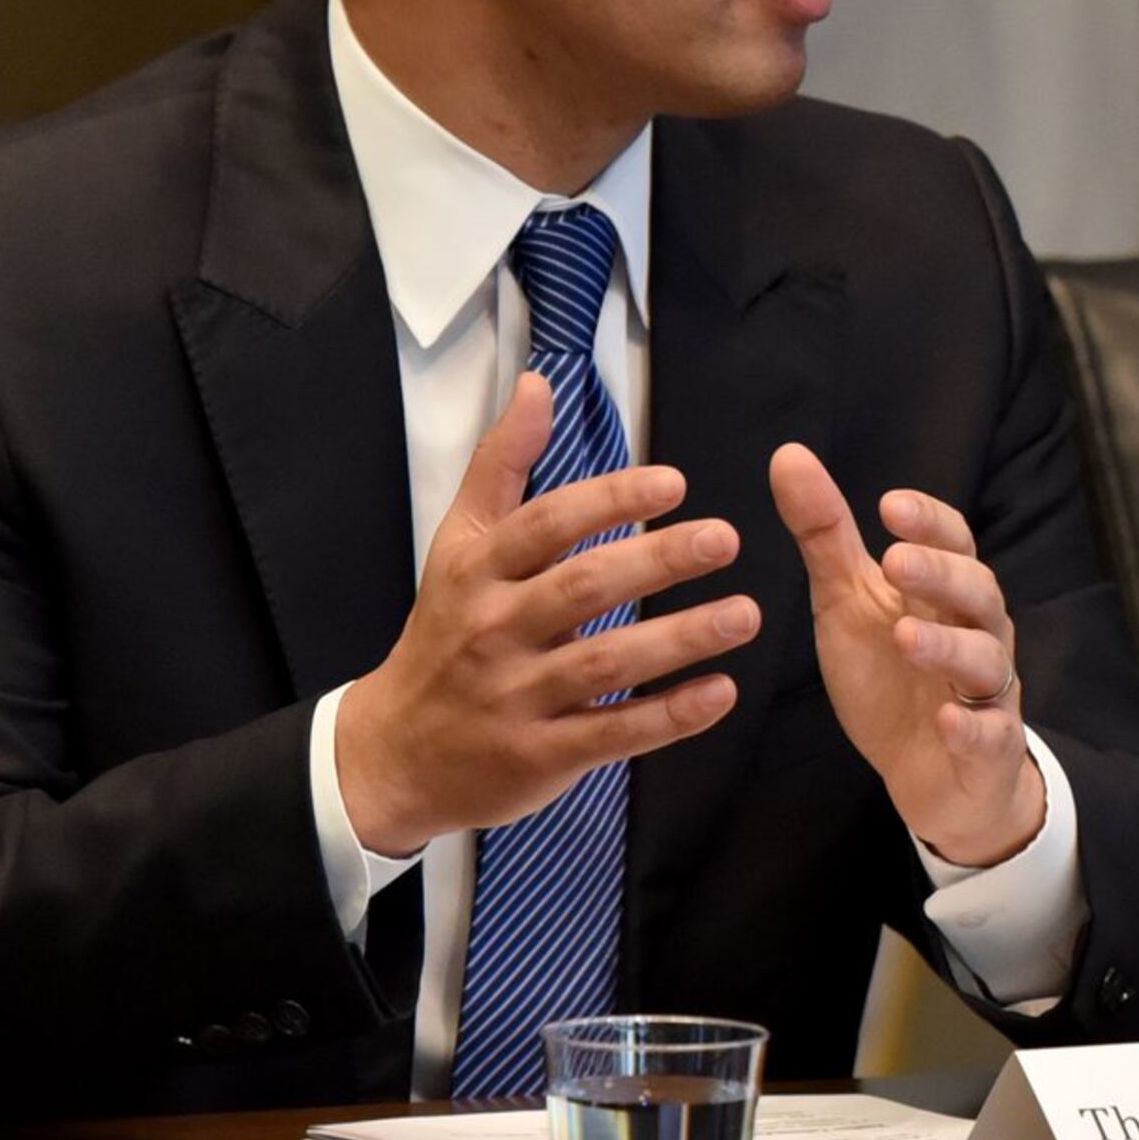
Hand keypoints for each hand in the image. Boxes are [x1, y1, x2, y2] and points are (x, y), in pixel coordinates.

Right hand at [335, 373, 753, 858]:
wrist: (392, 753)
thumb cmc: (443, 634)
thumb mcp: (456, 545)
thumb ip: (501, 466)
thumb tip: (538, 384)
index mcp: (478, 571)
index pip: (547, 525)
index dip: (610, 500)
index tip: (675, 483)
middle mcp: (495, 630)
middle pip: (583, 587)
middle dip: (658, 561)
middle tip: (726, 539)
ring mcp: (517, 697)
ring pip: (606, 662)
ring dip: (681, 639)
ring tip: (745, 615)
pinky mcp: (539, 755)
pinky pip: (612, 732)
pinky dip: (669, 716)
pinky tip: (721, 693)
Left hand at [768, 444, 1045, 868]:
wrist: (931, 774)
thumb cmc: (892, 674)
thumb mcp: (849, 601)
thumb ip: (825, 534)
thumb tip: (788, 455)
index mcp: (944, 594)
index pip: (954, 543)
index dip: (929, 522)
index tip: (888, 505)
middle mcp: (976, 633)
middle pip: (977, 593)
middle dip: (941, 575)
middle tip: (896, 562)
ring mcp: (986, 691)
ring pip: (986, 660)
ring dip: (949, 647)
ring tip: (906, 636)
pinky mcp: (986, 748)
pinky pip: (988, 734)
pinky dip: (970, 726)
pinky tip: (944, 719)